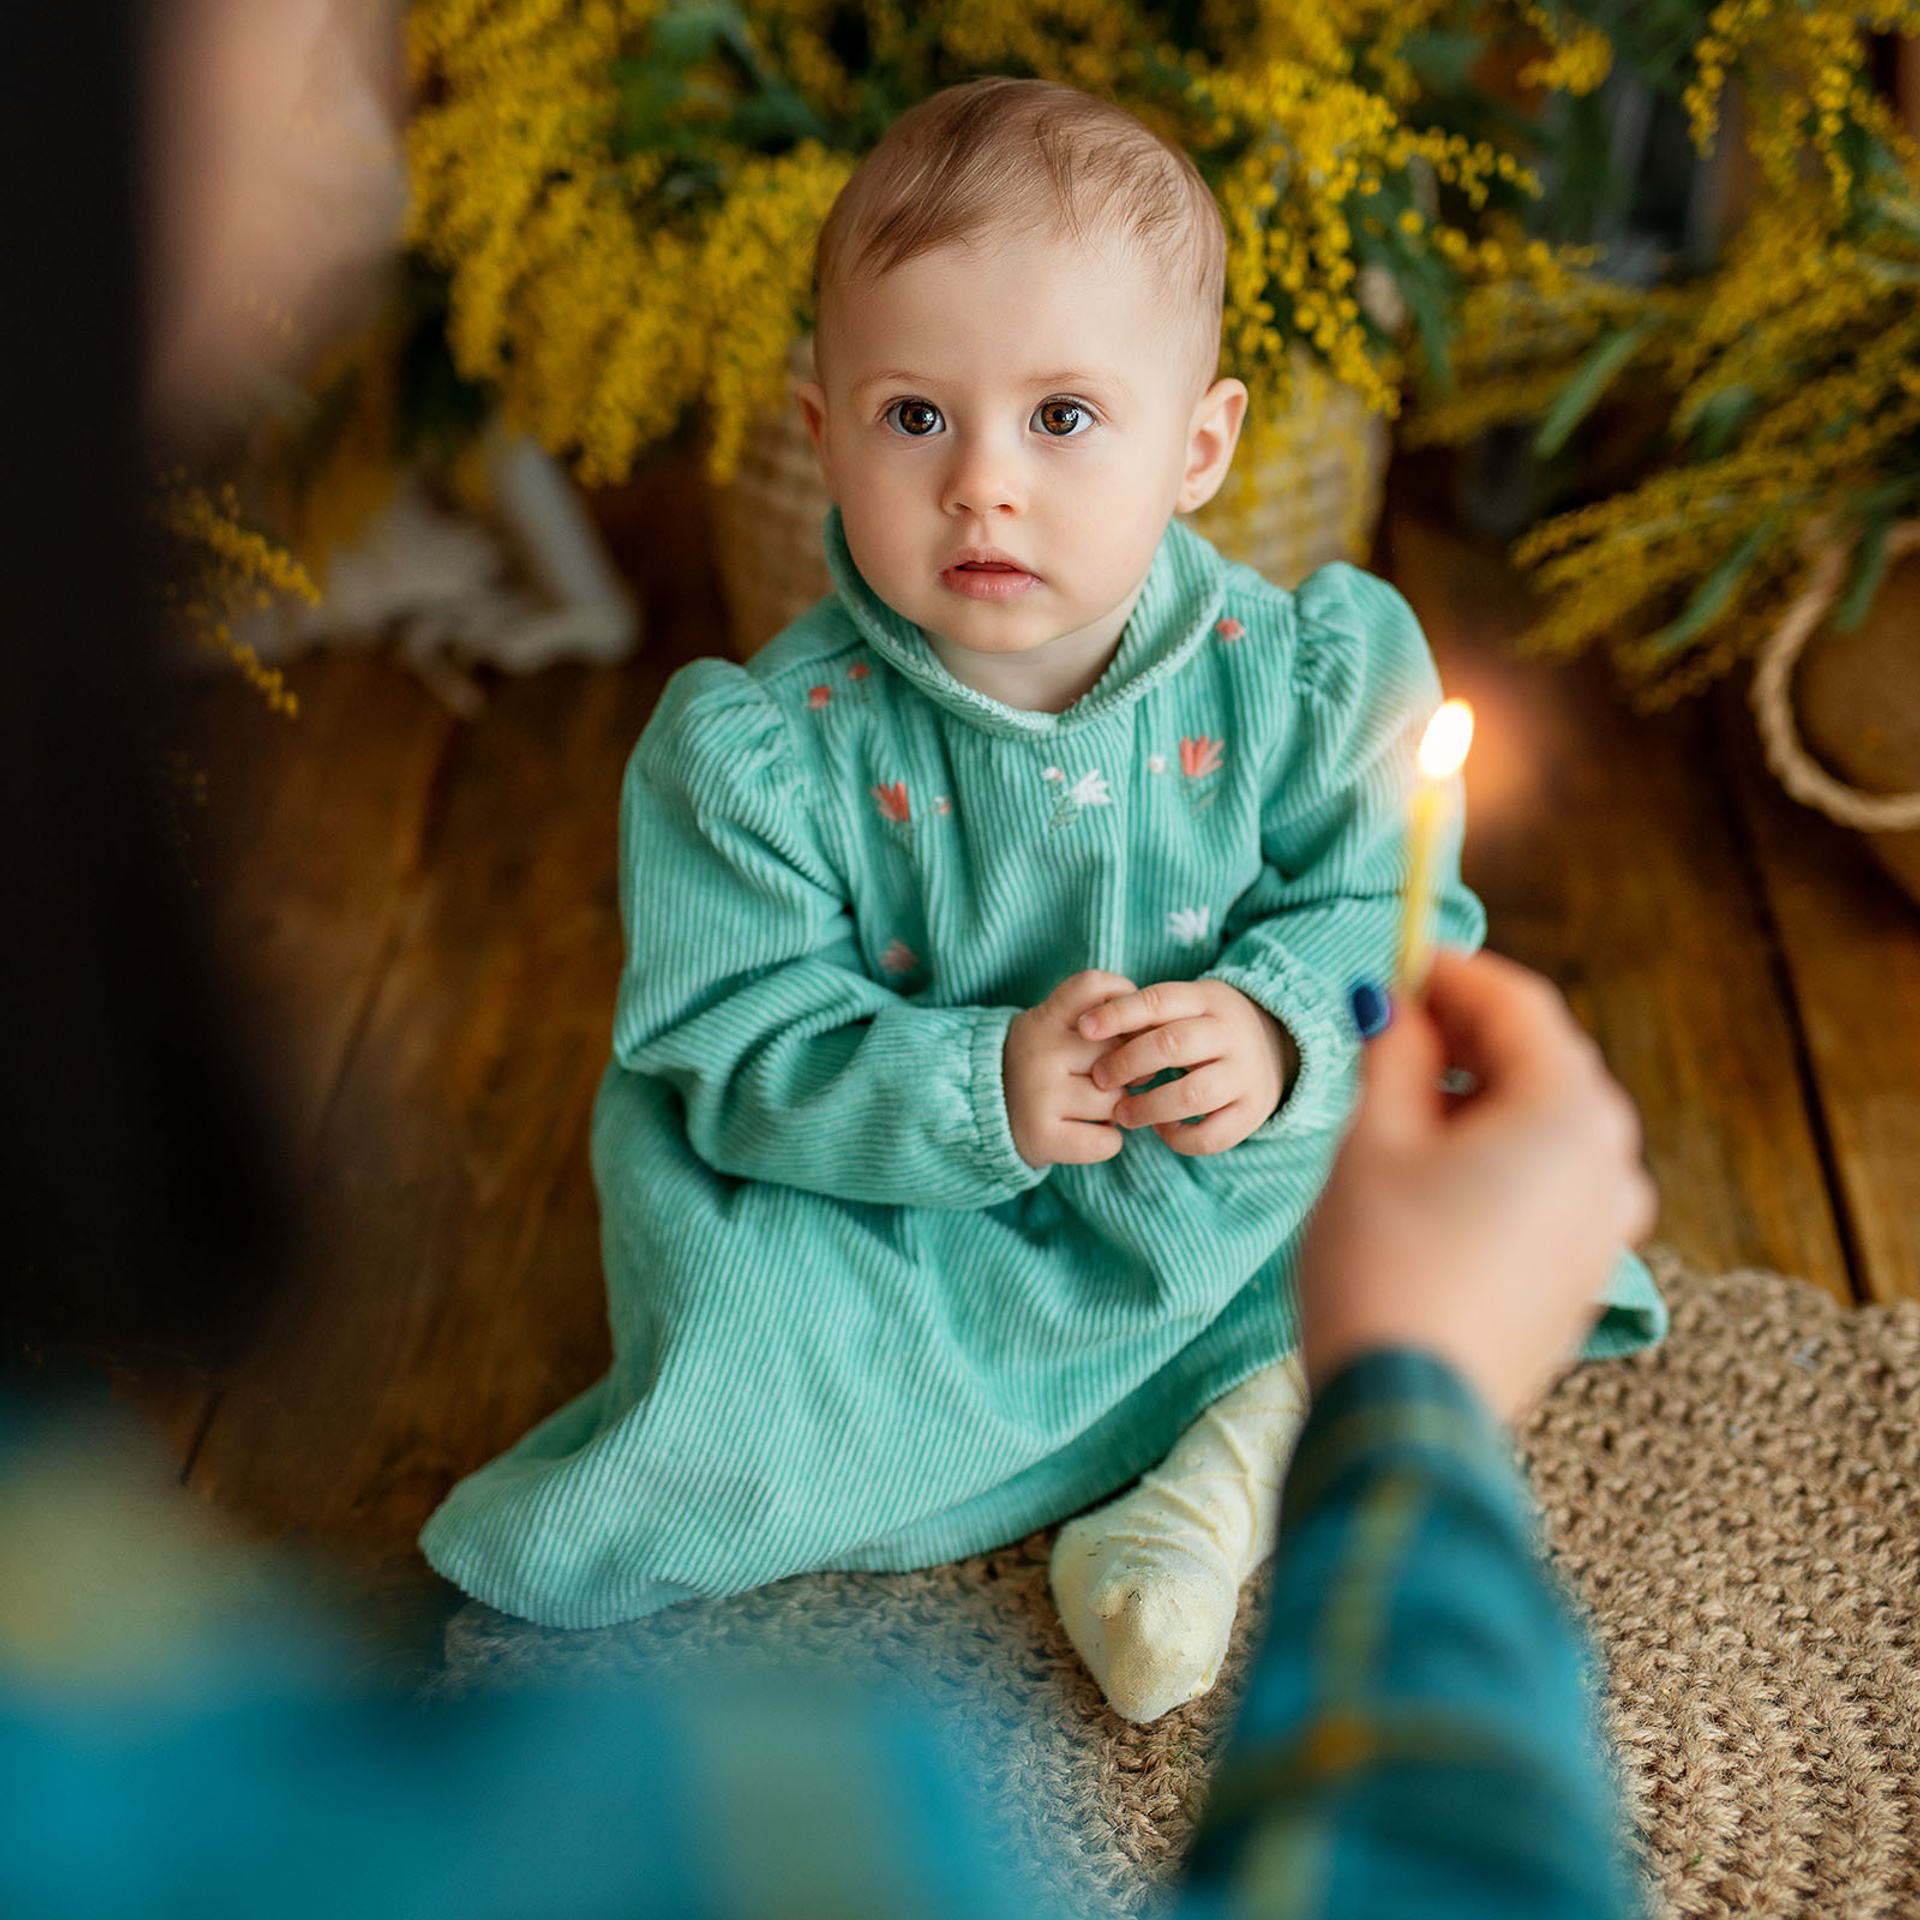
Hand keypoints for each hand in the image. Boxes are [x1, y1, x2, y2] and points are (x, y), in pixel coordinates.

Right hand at [1004, 971, 1137, 1168]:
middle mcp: (1040, 1051)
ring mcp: (1039, 1094)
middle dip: (1128, 1069)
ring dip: (1119, 1109)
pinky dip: (1108, 1141)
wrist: (985, 1113)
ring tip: (1095, 1108)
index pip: (1094, 986)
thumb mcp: (1053, 1026)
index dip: (1123, 999)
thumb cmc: (1041, 1067)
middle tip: (1112, 1079)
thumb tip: (1155, 1030)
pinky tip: (1090, 1132)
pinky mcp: (1042, 1135)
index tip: (1125, 1024)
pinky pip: (1107, 1141)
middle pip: (1119, 1052)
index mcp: (1045, 1018)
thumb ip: (1097, 1018)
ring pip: (1117, 1100)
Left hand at [1072, 979, 1297, 1155]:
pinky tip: (1162, 1129)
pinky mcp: (1254, 1112)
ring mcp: (1246, 1074)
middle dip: (1127, 1063)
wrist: (1277, 1045)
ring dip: (1148, 1106)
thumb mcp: (1187, 1005)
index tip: (1083, 1029)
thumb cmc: (1207, 1026)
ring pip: (1192, 1095)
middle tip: (1099, 1078)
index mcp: (1210, 1000)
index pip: (1158, 1000)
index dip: (1117, 1014)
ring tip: (1122, 1113)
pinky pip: (1212, 1135)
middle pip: (1172, 1045)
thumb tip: (1089, 1029)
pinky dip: (1179, 1138)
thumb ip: (1148, 1014)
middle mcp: (1232, 1034)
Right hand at [1297, 948, 1659, 1422]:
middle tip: (1392, 1027)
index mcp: (1569, 1114)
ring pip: (1546, 1126)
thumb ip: (1396, 1056)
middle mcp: (1611, 1162)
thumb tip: (1398, 1006)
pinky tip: (1431, 1176)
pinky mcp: (1584, 1273)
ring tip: (1399, 1107)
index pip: (1521, 1006)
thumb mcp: (1373, 1141)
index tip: (1400, 959)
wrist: (1407, 1412)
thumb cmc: (1384, 1266)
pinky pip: (1548, 1184)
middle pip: (1543, 1062)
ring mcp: (1607, 1224)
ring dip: (1481, 1098)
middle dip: (1469, 1035)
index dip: (1455, 973)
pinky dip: (1498, 1158)